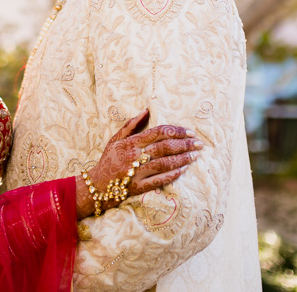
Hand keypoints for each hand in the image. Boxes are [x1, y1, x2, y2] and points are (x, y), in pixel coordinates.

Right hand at [75, 108, 201, 217]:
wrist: (97, 185)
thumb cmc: (108, 159)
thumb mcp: (116, 139)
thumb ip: (131, 124)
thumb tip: (146, 110)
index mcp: (131, 142)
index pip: (158, 132)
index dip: (176, 131)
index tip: (189, 131)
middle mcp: (135, 156)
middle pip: (164, 147)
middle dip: (184, 144)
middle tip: (199, 143)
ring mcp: (137, 172)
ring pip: (164, 163)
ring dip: (182, 159)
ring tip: (195, 156)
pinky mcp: (138, 187)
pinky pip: (158, 180)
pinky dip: (171, 175)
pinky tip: (183, 170)